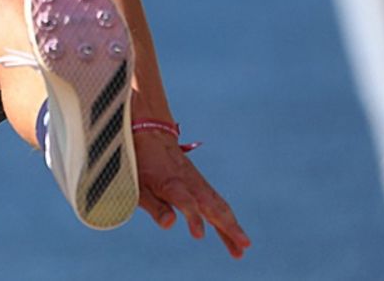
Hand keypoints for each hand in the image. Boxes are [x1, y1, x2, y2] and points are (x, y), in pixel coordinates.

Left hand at [133, 130, 251, 257]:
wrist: (152, 137)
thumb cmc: (141, 165)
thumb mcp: (139, 187)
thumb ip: (154, 207)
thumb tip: (169, 225)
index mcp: (173, 185)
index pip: (186, 204)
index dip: (193, 219)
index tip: (199, 236)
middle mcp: (191, 184)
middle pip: (213, 207)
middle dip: (228, 227)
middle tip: (244, 246)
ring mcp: (199, 184)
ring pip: (219, 206)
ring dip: (233, 226)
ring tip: (243, 247)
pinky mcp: (201, 185)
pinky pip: (217, 202)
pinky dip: (227, 217)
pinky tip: (234, 231)